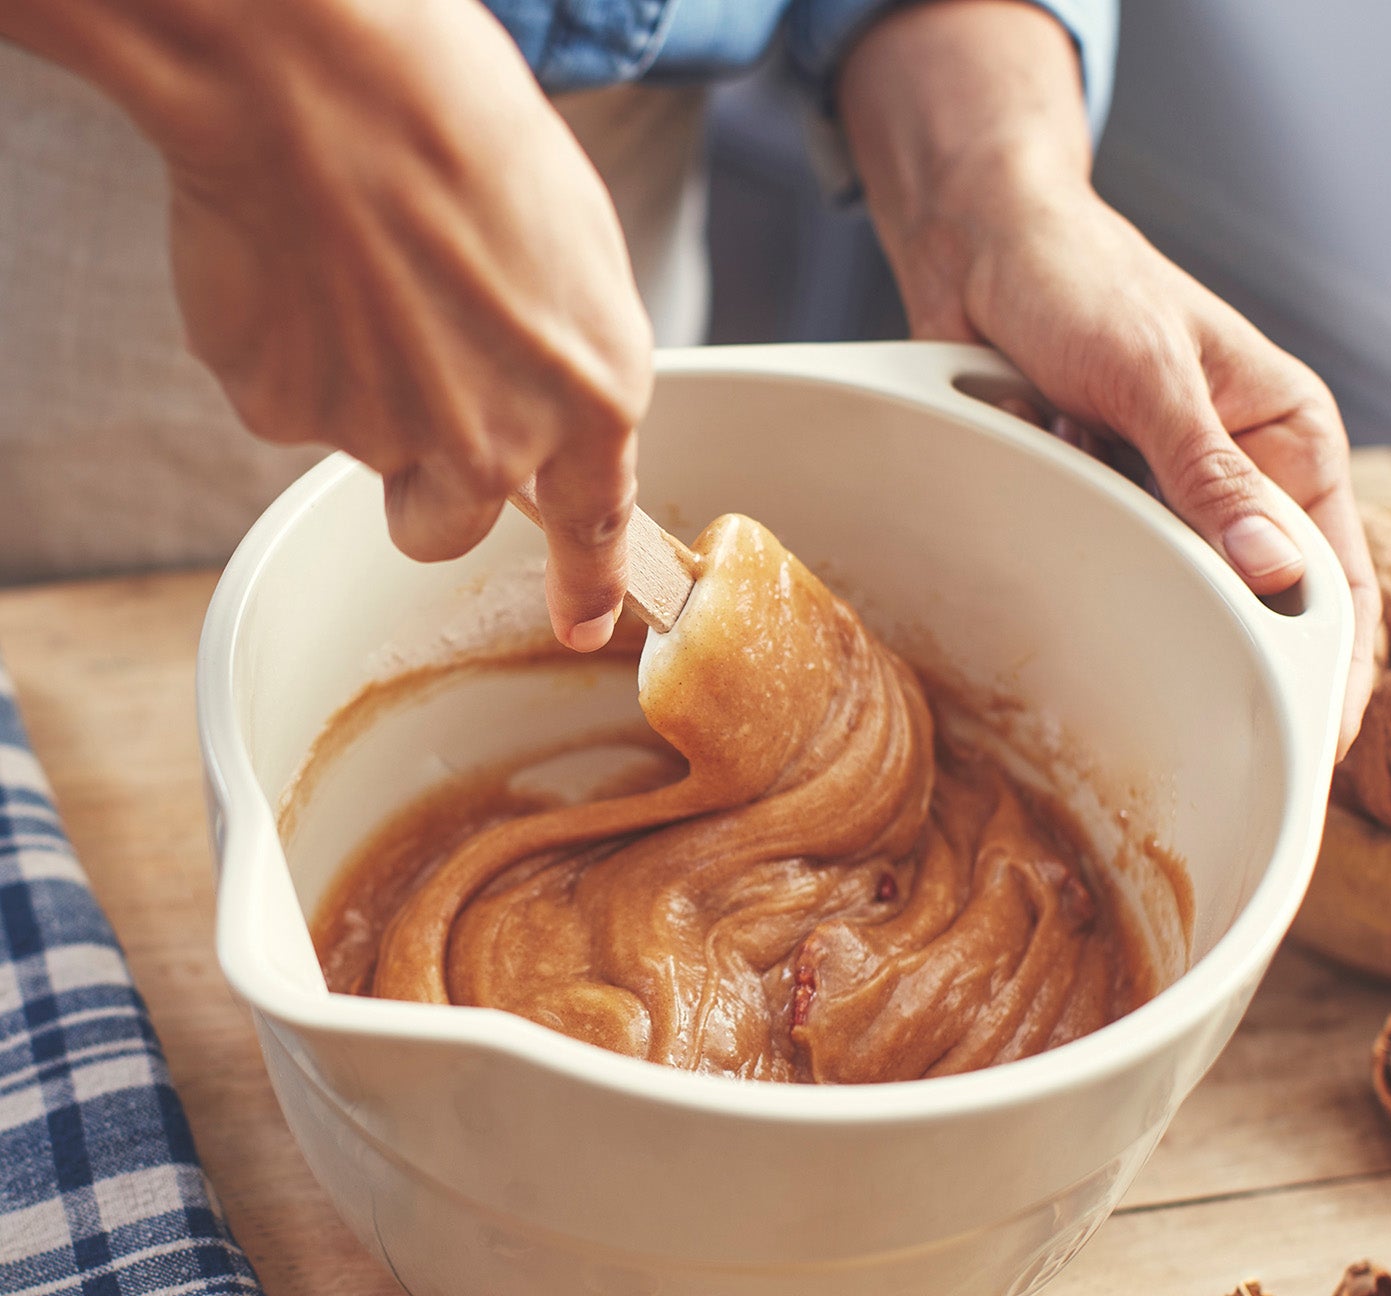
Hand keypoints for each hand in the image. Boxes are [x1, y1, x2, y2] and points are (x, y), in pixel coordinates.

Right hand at [0, 0, 651, 649]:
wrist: (317, 69)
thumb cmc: (454, 122)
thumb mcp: (568, 246)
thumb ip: (562, 356)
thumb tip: (540, 399)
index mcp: (590, 394)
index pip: (596, 527)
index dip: (587, 585)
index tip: (582, 625)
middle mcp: (498, 442)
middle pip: (452, 523)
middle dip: (431, 479)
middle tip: (406, 376)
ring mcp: (388, 439)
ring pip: (370, 456)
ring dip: (362, 398)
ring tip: (354, 281)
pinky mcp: (288, 414)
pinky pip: (289, 402)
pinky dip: (288, 350)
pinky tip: (297, 268)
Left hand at [840, 0, 1379, 751]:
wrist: (982, 248)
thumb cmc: (1084, 282)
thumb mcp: (1154, 379)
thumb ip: (1210, 476)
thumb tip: (1278, 575)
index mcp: (1287, 439)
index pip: (1334, 572)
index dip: (1332, 663)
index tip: (1317, 741)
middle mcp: (1235, 475)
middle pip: (1256, 598)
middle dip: (1235, 660)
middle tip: (1214, 743)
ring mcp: (1163, 495)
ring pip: (1174, 590)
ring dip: (1146, 615)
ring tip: (1132, 676)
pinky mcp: (1098, 500)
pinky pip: (1102, 566)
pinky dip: (1083, 579)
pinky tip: (1066, 591)